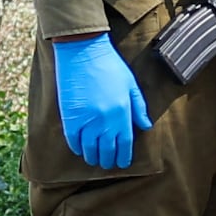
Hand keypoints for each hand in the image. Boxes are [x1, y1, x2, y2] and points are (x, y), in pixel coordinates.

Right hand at [51, 33, 150, 170]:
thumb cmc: (109, 66)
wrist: (83, 52)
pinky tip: (80, 149)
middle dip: (108, 160)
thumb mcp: (131, 85)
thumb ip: (138, 108)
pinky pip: (73, 140)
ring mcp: (86, 120)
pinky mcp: (69, 116)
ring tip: (95, 159)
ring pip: (90, 149)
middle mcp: (105, 121)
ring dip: (93, 157)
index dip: (123, 156)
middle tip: (108, 163)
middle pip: (107, 150)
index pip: (125, 144)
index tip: (122, 163)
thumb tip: (146, 126)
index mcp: (122, 114)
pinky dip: (77, 147)